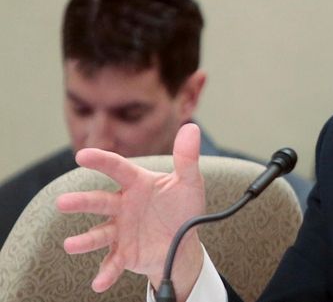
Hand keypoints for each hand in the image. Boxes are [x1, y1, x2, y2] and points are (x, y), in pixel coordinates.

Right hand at [56, 123, 205, 300]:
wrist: (184, 242)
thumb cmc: (182, 207)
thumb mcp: (189, 183)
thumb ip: (187, 158)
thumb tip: (191, 127)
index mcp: (137, 184)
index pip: (117, 168)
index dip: (101, 161)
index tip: (82, 155)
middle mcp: (123, 206)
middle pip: (100, 201)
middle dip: (81, 202)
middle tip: (63, 202)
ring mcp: (121, 230)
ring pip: (99, 234)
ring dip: (85, 241)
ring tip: (70, 245)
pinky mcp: (124, 253)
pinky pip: (113, 263)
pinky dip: (106, 273)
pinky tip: (99, 283)